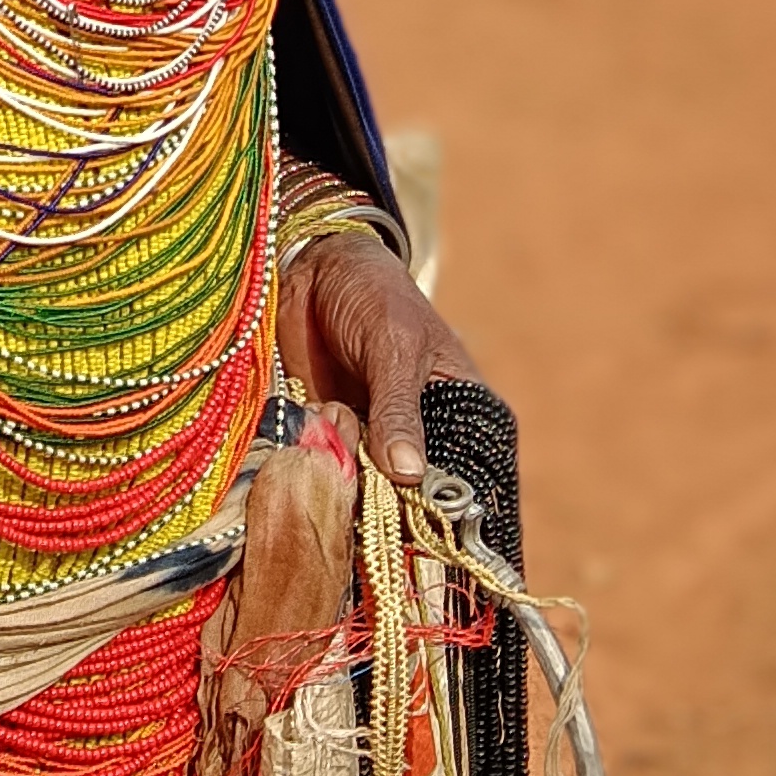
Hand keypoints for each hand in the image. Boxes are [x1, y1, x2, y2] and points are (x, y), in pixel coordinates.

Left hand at [277, 230, 479, 486]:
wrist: (314, 268)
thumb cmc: (374, 294)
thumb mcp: (394, 345)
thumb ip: (398, 408)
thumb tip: (409, 474)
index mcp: (459, 413)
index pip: (462, 475)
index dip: (441, 499)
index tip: (414, 506)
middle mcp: (419, 435)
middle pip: (409, 492)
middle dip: (381, 485)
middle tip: (360, 448)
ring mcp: (373, 437)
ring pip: (362, 482)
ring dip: (342, 459)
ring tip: (335, 407)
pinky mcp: (332, 432)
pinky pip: (326, 461)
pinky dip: (315, 448)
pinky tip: (315, 409)